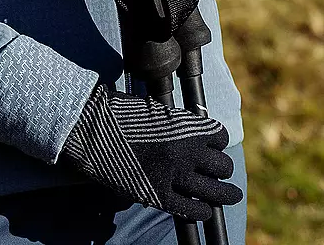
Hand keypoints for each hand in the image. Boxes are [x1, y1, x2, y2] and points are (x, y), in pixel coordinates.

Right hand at [60, 82, 242, 220]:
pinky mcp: (159, 196)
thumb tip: (193, 135)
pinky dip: (202, 211)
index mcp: (186, 126)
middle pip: (222, 166)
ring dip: (225, 193)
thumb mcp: (156, 111)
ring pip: (215, 191)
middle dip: (223, 168)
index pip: (219, 137)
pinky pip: (192, 210)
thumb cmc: (121, 113)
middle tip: (220, 171)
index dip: (217, 141)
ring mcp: (174, 176)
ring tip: (230, 194)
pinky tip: (204, 209)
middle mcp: (186, 152)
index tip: (213, 145)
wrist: (93, 128)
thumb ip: (178, 124)